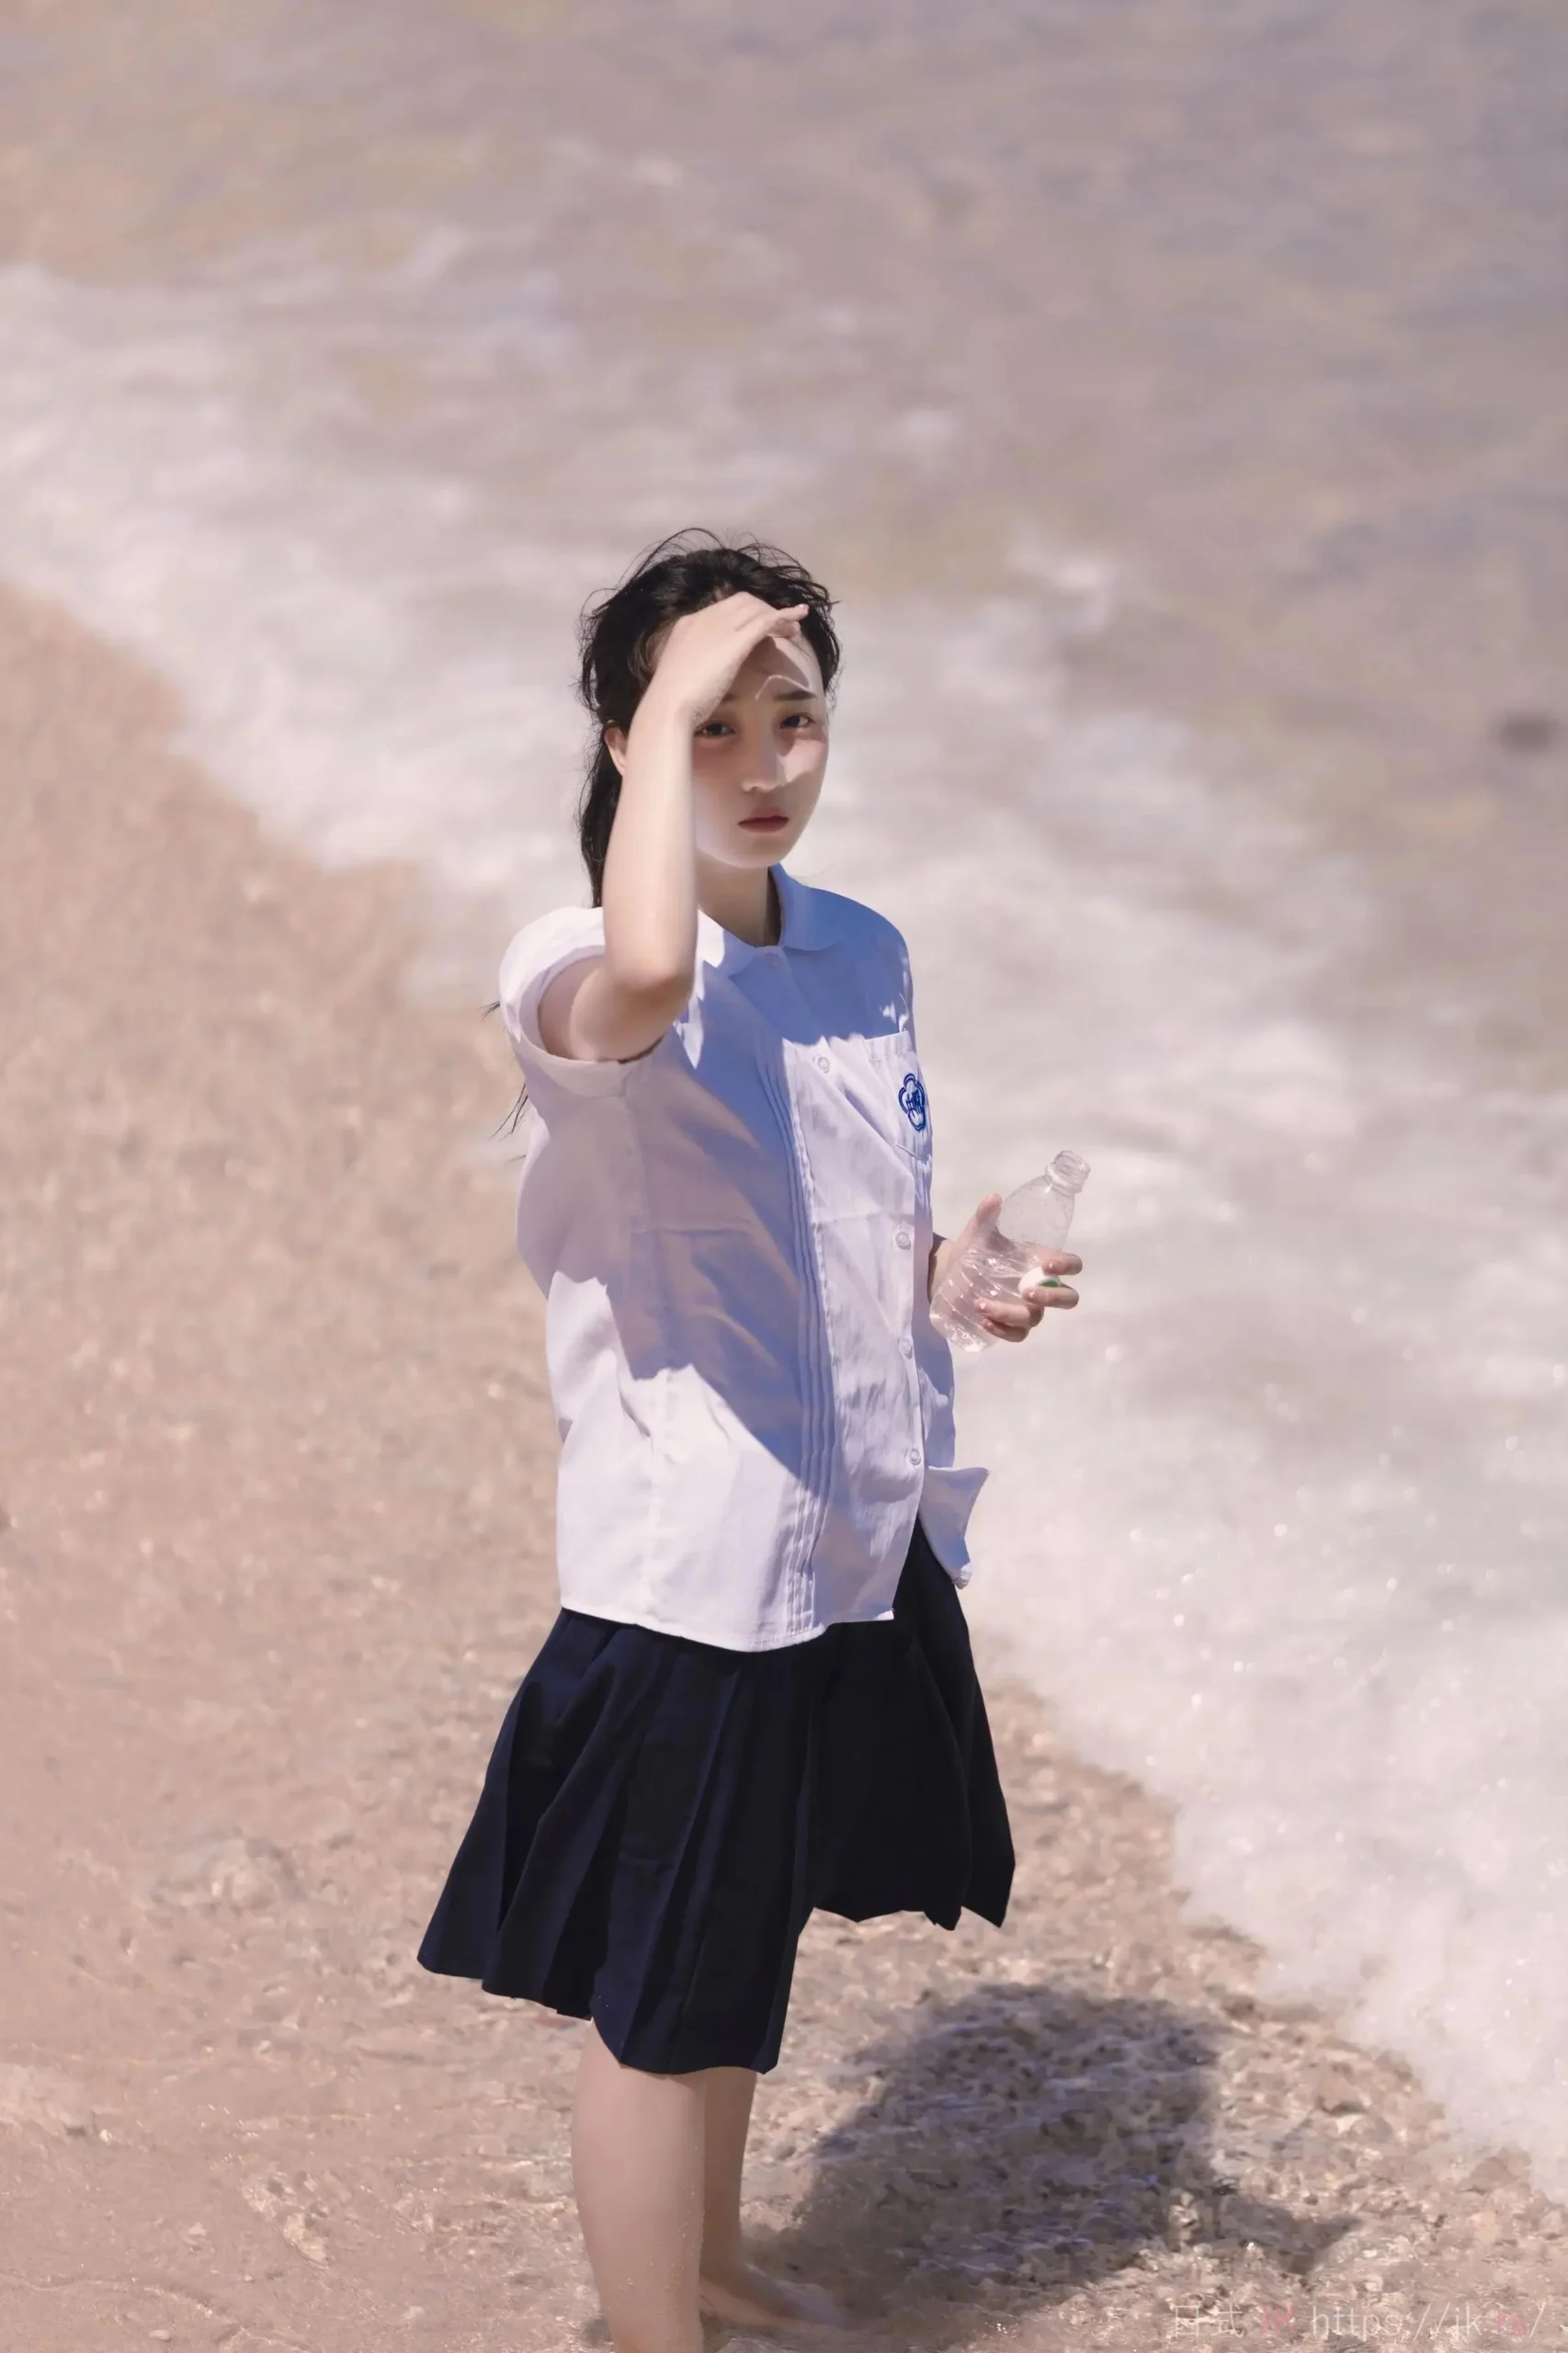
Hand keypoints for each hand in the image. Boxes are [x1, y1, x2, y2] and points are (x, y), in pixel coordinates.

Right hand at [643, 593, 808, 729]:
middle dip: (765, 611)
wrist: (668, 705)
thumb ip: (695, 664)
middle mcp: (706, 618)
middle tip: (782, 629)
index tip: (759, 629)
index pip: (724, 608)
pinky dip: (785, 615)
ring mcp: (721, 627)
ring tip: (793, 631)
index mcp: (689, 624)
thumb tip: (704, 673)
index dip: (746, 614)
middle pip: (744, 602)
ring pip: (757, 609)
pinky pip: (766, 620)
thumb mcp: (681, 673)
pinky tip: (799, 617)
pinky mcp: (737, 640)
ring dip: (778, 616)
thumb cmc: (671, 700)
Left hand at [930, 1192, 1081, 1345]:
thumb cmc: (972, 1251)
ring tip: (980, 1304)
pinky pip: (1016, 1335)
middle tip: (1026, 1291)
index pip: (1072, 1266)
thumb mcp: (978, 1233)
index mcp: (1040, 1262)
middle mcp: (1039, 1287)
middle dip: (1051, 1297)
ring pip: (1033, 1319)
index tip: (1047, 1264)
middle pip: (1067, 1299)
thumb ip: (986, 1216)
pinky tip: (984, 1320)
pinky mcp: (1009, 1326)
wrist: (948, 1274)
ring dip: (1009, 1313)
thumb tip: (994, 1198)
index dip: (1067, 1266)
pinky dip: (1002, 1330)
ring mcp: (1026, 1309)